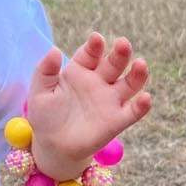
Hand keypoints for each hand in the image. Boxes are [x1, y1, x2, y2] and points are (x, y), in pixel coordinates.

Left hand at [27, 32, 151, 179]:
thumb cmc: (46, 116)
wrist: (53, 146)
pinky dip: (142, 105)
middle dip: (120, 53)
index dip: (94, 46)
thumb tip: (54, 49)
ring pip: (130, 83)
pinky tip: (146, 98)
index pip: (90, 54)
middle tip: (122, 44)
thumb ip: (45, 71)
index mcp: (80, 71)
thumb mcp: (39, 93)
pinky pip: (133, 111)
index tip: (96, 38)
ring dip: (137, 73)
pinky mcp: (117, 120)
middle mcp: (99, 81)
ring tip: (141, 64)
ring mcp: (110, 100)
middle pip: (114, 63)